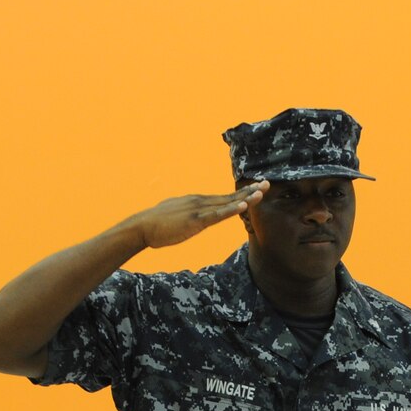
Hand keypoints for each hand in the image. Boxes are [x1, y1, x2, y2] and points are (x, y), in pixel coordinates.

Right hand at [120, 182, 267, 249]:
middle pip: (230, 197)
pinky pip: (216, 215)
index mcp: (198, 202)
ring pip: (226, 203)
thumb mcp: (177, 216)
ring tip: (261, 192)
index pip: (224, 198)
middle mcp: (200, 202)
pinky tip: (243, 207)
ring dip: (245, 198)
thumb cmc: (157, 224)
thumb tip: (194, 217)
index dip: (242, 193)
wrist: (142, 227)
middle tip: (267, 184)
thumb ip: (189, 215)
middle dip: (250, 191)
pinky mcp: (194, 220)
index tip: (256, 188)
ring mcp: (198, 210)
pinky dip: (231, 210)